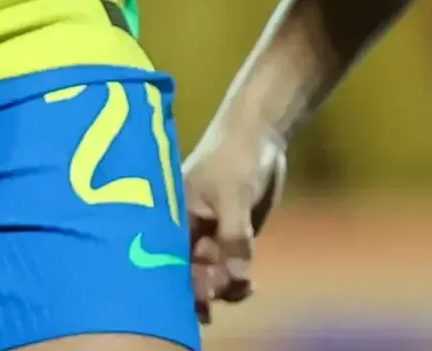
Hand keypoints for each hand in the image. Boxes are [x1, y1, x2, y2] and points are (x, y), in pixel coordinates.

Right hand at [182, 125, 286, 312]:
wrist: (261, 133)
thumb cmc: (236, 157)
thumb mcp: (233, 196)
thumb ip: (232, 236)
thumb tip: (233, 276)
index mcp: (174, 218)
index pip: (170, 261)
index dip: (184, 283)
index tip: (204, 299)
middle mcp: (187, 231)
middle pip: (188, 273)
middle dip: (206, 289)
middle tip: (229, 291)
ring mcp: (210, 235)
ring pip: (210, 274)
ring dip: (224, 288)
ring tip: (245, 289)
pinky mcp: (230, 236)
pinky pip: (228, 266)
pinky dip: (236, 279)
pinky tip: (249, 286)